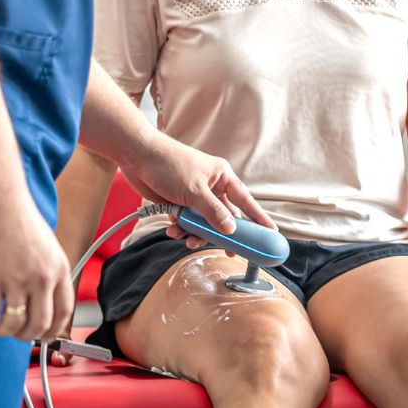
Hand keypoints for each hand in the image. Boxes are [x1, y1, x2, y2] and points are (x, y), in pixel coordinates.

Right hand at [0, 193, 73, 341]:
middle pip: (39, 325)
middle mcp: (41, 277)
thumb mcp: (45, 245)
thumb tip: (39, 300)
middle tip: (14, 331)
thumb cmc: (15, 215)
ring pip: (14, 324)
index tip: (42, 335)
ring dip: (3, 330)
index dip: (53, 330)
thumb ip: (46, 272)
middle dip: (26, 335)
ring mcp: (16, 280)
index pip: (64, 313)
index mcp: (57, 268)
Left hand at [122, 131, 273, 249]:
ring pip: (204, 222)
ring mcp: (194, 195)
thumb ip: (213, 212)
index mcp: (222, 177)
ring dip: (196, 233)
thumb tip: (230, 229)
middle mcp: (211, 186)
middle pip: (224, 217)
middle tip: (228, 251)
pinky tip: (173, 230)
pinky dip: (181, 228)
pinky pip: (186, 222)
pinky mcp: (178, 202)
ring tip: (188, 240)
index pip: (245, 201)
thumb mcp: (194, 190)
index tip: (271, 233)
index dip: (258, 218)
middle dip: (221, 234)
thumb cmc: (168, 164)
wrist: (136, 156)